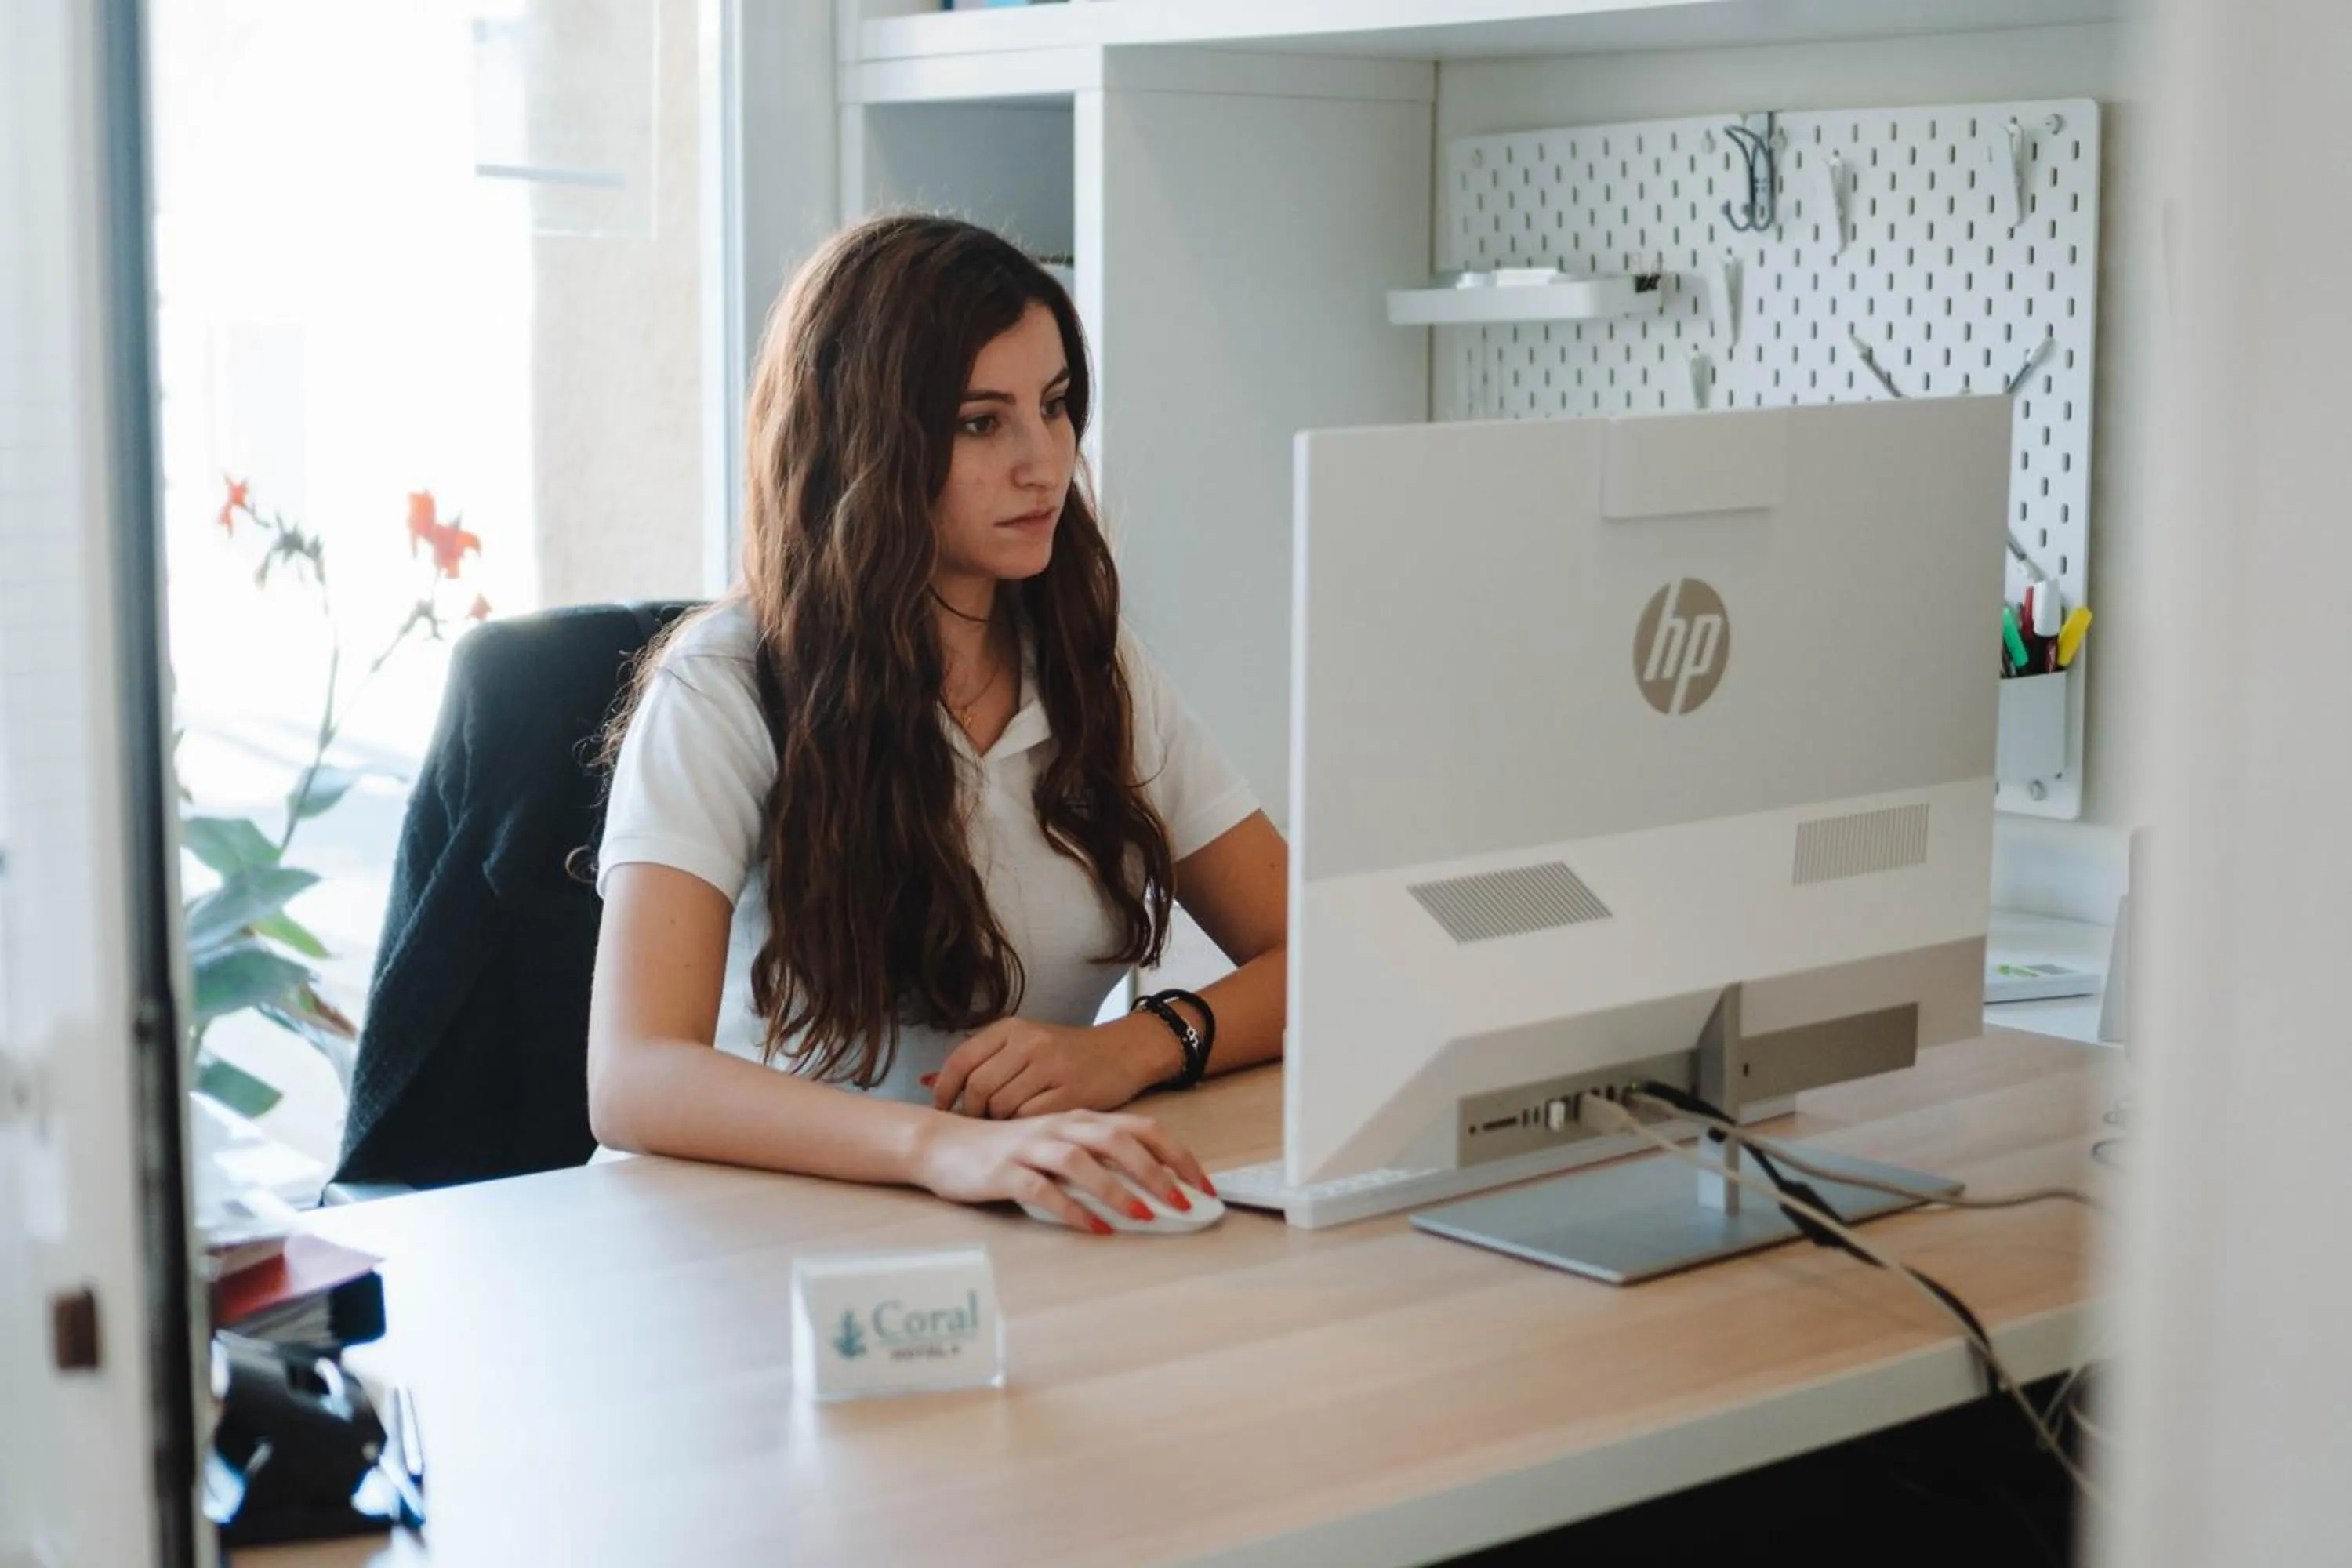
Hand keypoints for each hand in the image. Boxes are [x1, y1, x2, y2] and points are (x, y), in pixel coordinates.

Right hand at [911, 1110, 1212, 1231]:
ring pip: (1080, 1162)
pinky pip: (1041, 1190)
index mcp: (1080, 1119)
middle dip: (1155, 1172)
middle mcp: (1060, 1128)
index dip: (1176, 1155)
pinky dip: (1070, 1209)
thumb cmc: (1006, 1150)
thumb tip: (1151, 1190)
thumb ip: (1097, 1159)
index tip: (1203, 1186)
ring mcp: (1030, 1148)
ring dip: (1115, 1189)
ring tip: (1142, 1218)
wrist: (941, 1145)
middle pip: (1117, 1140)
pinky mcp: (1004, 1172)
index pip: (1141, 1128)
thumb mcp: (1058, 1146)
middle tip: (1182, 1203)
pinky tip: (1091, 1229)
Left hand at [925, 1015, 1177, 1119]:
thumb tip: (926, 1081)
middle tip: (978, 1125)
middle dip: (972, 1112)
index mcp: (1011, 1028)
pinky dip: (1024, 1129)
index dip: (945, 1090)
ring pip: (1002, 1106)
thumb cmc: (1065, 1054)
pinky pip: (1030, 1119)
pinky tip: (1029, 1130)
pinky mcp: (1072, 1093)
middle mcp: (1029, 1042)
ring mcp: (1051, 1067)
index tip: (944, 1109)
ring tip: (1006, 1127)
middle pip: (978, 1087)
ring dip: (998, 1123)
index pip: (961, 1060)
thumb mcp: (1022, 1044)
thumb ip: (980, 1061)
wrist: (1123, 1052)